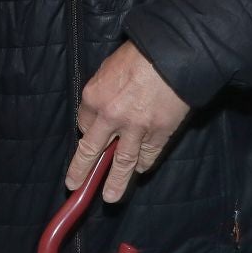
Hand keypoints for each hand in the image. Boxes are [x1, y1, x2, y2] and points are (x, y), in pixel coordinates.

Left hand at [65, 42, 190, 202]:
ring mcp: (135, 127)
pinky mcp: (159, 132)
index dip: (89, 129)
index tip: (94, 132)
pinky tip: (141, 170)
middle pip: (91, 150)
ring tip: (110, 198)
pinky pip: (149, 155)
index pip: (83, 123)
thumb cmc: (141, 55)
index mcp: (93, 97)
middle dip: (82, 171)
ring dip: (115, 182)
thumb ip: (103, 91)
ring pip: (121, 162)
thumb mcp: (109, 68)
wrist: (176, 54)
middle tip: (75, 185)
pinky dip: (144, 164)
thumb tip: (101, 109)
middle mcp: (110, 116)